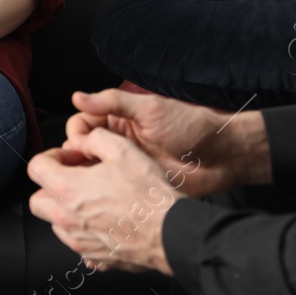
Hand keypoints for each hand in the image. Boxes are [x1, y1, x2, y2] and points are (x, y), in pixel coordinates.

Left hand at [28, 128, 179, 275]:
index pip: (36, 168)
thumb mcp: (122, 148)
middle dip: (50, 186)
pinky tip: (106, 221)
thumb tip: (83, 141)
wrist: (169, 232)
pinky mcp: (95, 258)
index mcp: (67, 189)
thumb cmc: (147, 193)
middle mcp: (66, 219)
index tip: (71, 157)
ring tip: (93, 198)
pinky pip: (79, 244)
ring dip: (66, 209)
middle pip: (38, 201)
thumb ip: (95, 138)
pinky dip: (85, 231)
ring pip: (56, 224)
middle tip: (74, 178)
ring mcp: (79, 242)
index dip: (51, 156)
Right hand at [63, 88, 264, 198]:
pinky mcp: (135, 187)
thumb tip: (78, 96)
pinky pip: (110, 191)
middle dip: (74, 158)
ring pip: (92, 172)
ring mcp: (126, 166)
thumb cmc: (190, 127)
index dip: (76, 134)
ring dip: (84, 178)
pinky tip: (98, 198)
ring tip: (85, 185)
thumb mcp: (151, 110)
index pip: (82, 123)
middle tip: (78, 168)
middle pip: (81, 150)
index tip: (78, 145)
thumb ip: (114, 102)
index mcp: (120, 119)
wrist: (221, 157)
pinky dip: (99, 194)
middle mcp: (119, 141)